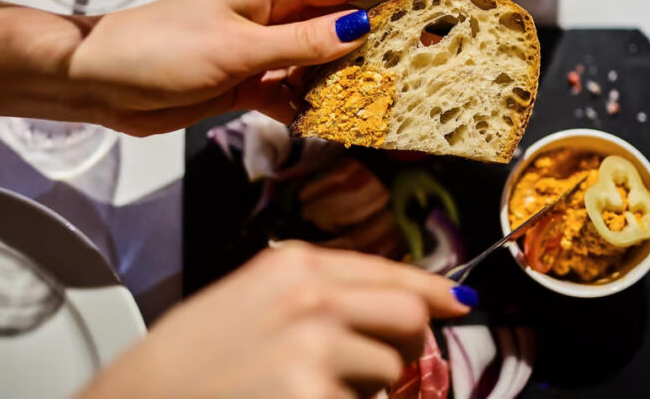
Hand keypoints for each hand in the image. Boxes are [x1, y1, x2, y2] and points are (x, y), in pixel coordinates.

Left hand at [0, 0, 441, 134]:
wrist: (103, 83)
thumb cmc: (161, 50)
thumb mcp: (237, 47)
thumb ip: (299, 44)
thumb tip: (358, 29)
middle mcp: (271, 17)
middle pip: (339, 21)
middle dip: (383, 29)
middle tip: (430, 38)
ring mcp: (262, 51)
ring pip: (321, 61)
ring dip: (351, 75)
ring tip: (395, 88)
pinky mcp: (249, 83)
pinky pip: (294, 92)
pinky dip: (312, 105)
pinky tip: (335, 118)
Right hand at [78, 243, 471, 398]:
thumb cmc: (189, 360)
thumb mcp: (250, 297)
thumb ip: (322, 292)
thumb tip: (392, 303)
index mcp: (295, 265)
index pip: (391, 273)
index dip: (432, 291)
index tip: (459, 303)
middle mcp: (312, 297)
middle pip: (408, 318)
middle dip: (406, 347)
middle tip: (378, 367)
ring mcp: (315, 348)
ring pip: (388, 372)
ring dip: (366, 389)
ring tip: (306, 388)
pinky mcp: (312, 396)